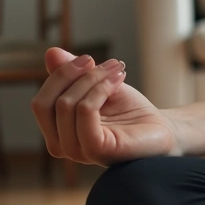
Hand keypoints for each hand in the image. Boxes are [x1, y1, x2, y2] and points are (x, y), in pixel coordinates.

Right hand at [32, 48, 179, 164]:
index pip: (40, 103)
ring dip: (93, 79)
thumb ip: (71, 73)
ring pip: (66, 104)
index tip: (88, 59)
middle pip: (45, 104)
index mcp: (59, 134)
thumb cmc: (130, 112)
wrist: (164, 128)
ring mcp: (80, 152)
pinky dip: (99, 90)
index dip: (60, 75)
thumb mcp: (96, 85)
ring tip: (118, 71)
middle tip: (105, 63)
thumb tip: (50, 52)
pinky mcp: (97, 149)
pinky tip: (118, 82)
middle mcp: (64, 147)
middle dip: (72, 75)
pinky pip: (84, 111)